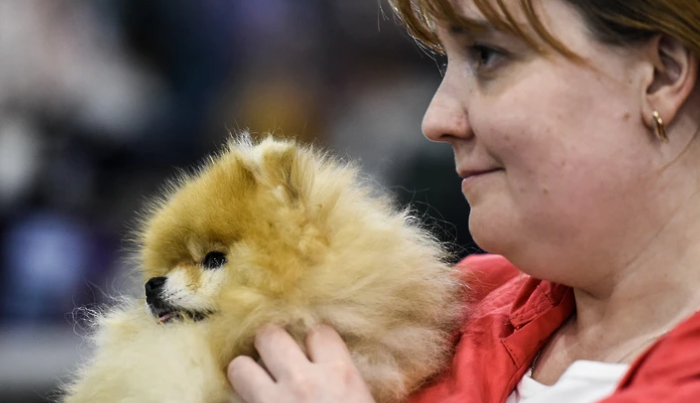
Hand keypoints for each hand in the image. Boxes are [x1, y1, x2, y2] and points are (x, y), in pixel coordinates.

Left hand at [228, 324, 375, 402]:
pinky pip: (232, 397)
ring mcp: (272, 401)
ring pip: (240, 365)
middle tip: (276, 356)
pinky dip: (238, 397)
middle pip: (271, 335)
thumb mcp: (363, 399)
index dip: (314, 340)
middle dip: (272, 343)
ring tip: (255, 379)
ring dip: (247, 371)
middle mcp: (303, 381)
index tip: (313, 350)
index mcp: (339, 375)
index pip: (318, 331)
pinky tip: (247, 399)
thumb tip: (332, 364)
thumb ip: (346, 378)